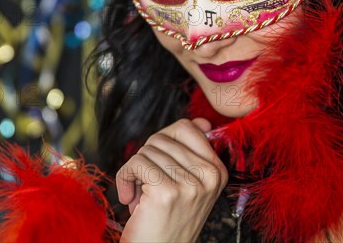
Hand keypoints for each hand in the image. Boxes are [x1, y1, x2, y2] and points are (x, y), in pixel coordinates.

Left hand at [117, 118, 227, 241]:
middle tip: (148, 184)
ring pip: (147, 150)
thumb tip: (202, 121)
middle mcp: (210, 176)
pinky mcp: (167, 191)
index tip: (158, 165)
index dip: (163, 141)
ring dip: (135, 172)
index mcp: (218, 171)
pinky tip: (130, 198)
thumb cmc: (166, 221)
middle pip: (162, 138)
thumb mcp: (186, 184)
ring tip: (142, 196)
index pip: (187, 127)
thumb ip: (189, 151)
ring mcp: (191, 184)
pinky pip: (136, 163)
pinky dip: (125, 178)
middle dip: (147, 158)